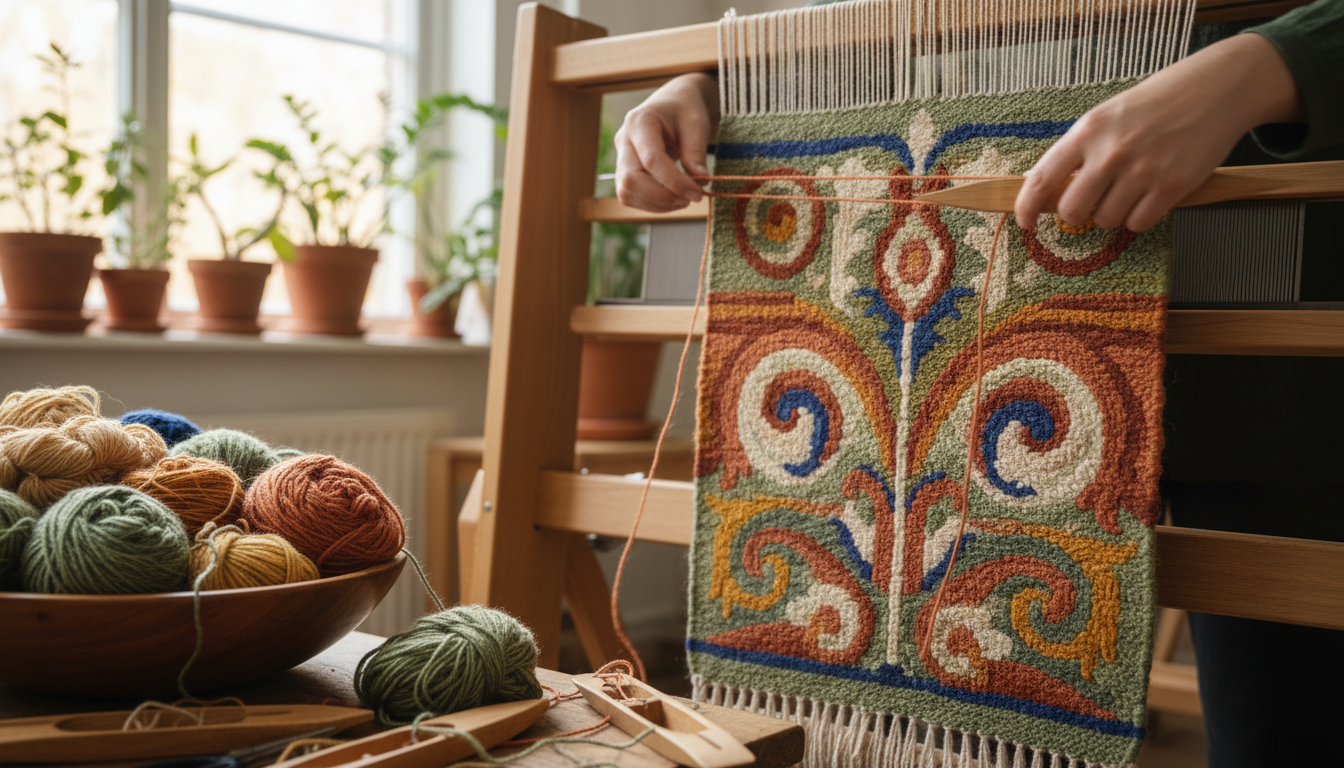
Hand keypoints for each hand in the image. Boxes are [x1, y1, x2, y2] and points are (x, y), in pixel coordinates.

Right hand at [615, 73, 719, 211]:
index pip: (651, 159)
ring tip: (683, 199)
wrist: (673, 105)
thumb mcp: (696, 124)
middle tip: (690, 199)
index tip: (697, 193)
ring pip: (627, 193)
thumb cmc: (685, 110)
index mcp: (640, 121)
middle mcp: (624, 139)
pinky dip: (652, 205)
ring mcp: (620, 157)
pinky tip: (672, 199)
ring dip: (657, 205)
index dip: (675, 182)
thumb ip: (696, 152)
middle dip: (662, 197)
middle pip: (631, 179)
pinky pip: (630, 197)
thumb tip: (699, 182)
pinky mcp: (623, 172)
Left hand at [1015, 33, 1304, 231]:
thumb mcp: (1107, 116)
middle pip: (1072, 212)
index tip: (1025, 223)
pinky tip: (1151, 195)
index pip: (1041, 179)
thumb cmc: (1155, 105)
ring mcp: (1142, 170)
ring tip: (1130, 188)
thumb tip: (1046, 191)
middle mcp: (1111, 152)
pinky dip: (1140, 217)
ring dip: (1113, 213)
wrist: (1215, 89)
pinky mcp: (1172, 186)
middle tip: (1092, 203)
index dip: (1026, 208)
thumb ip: (1079, 151)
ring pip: (1106, 220)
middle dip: (1078, 214)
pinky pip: (1138, 224)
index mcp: (1088, 131)